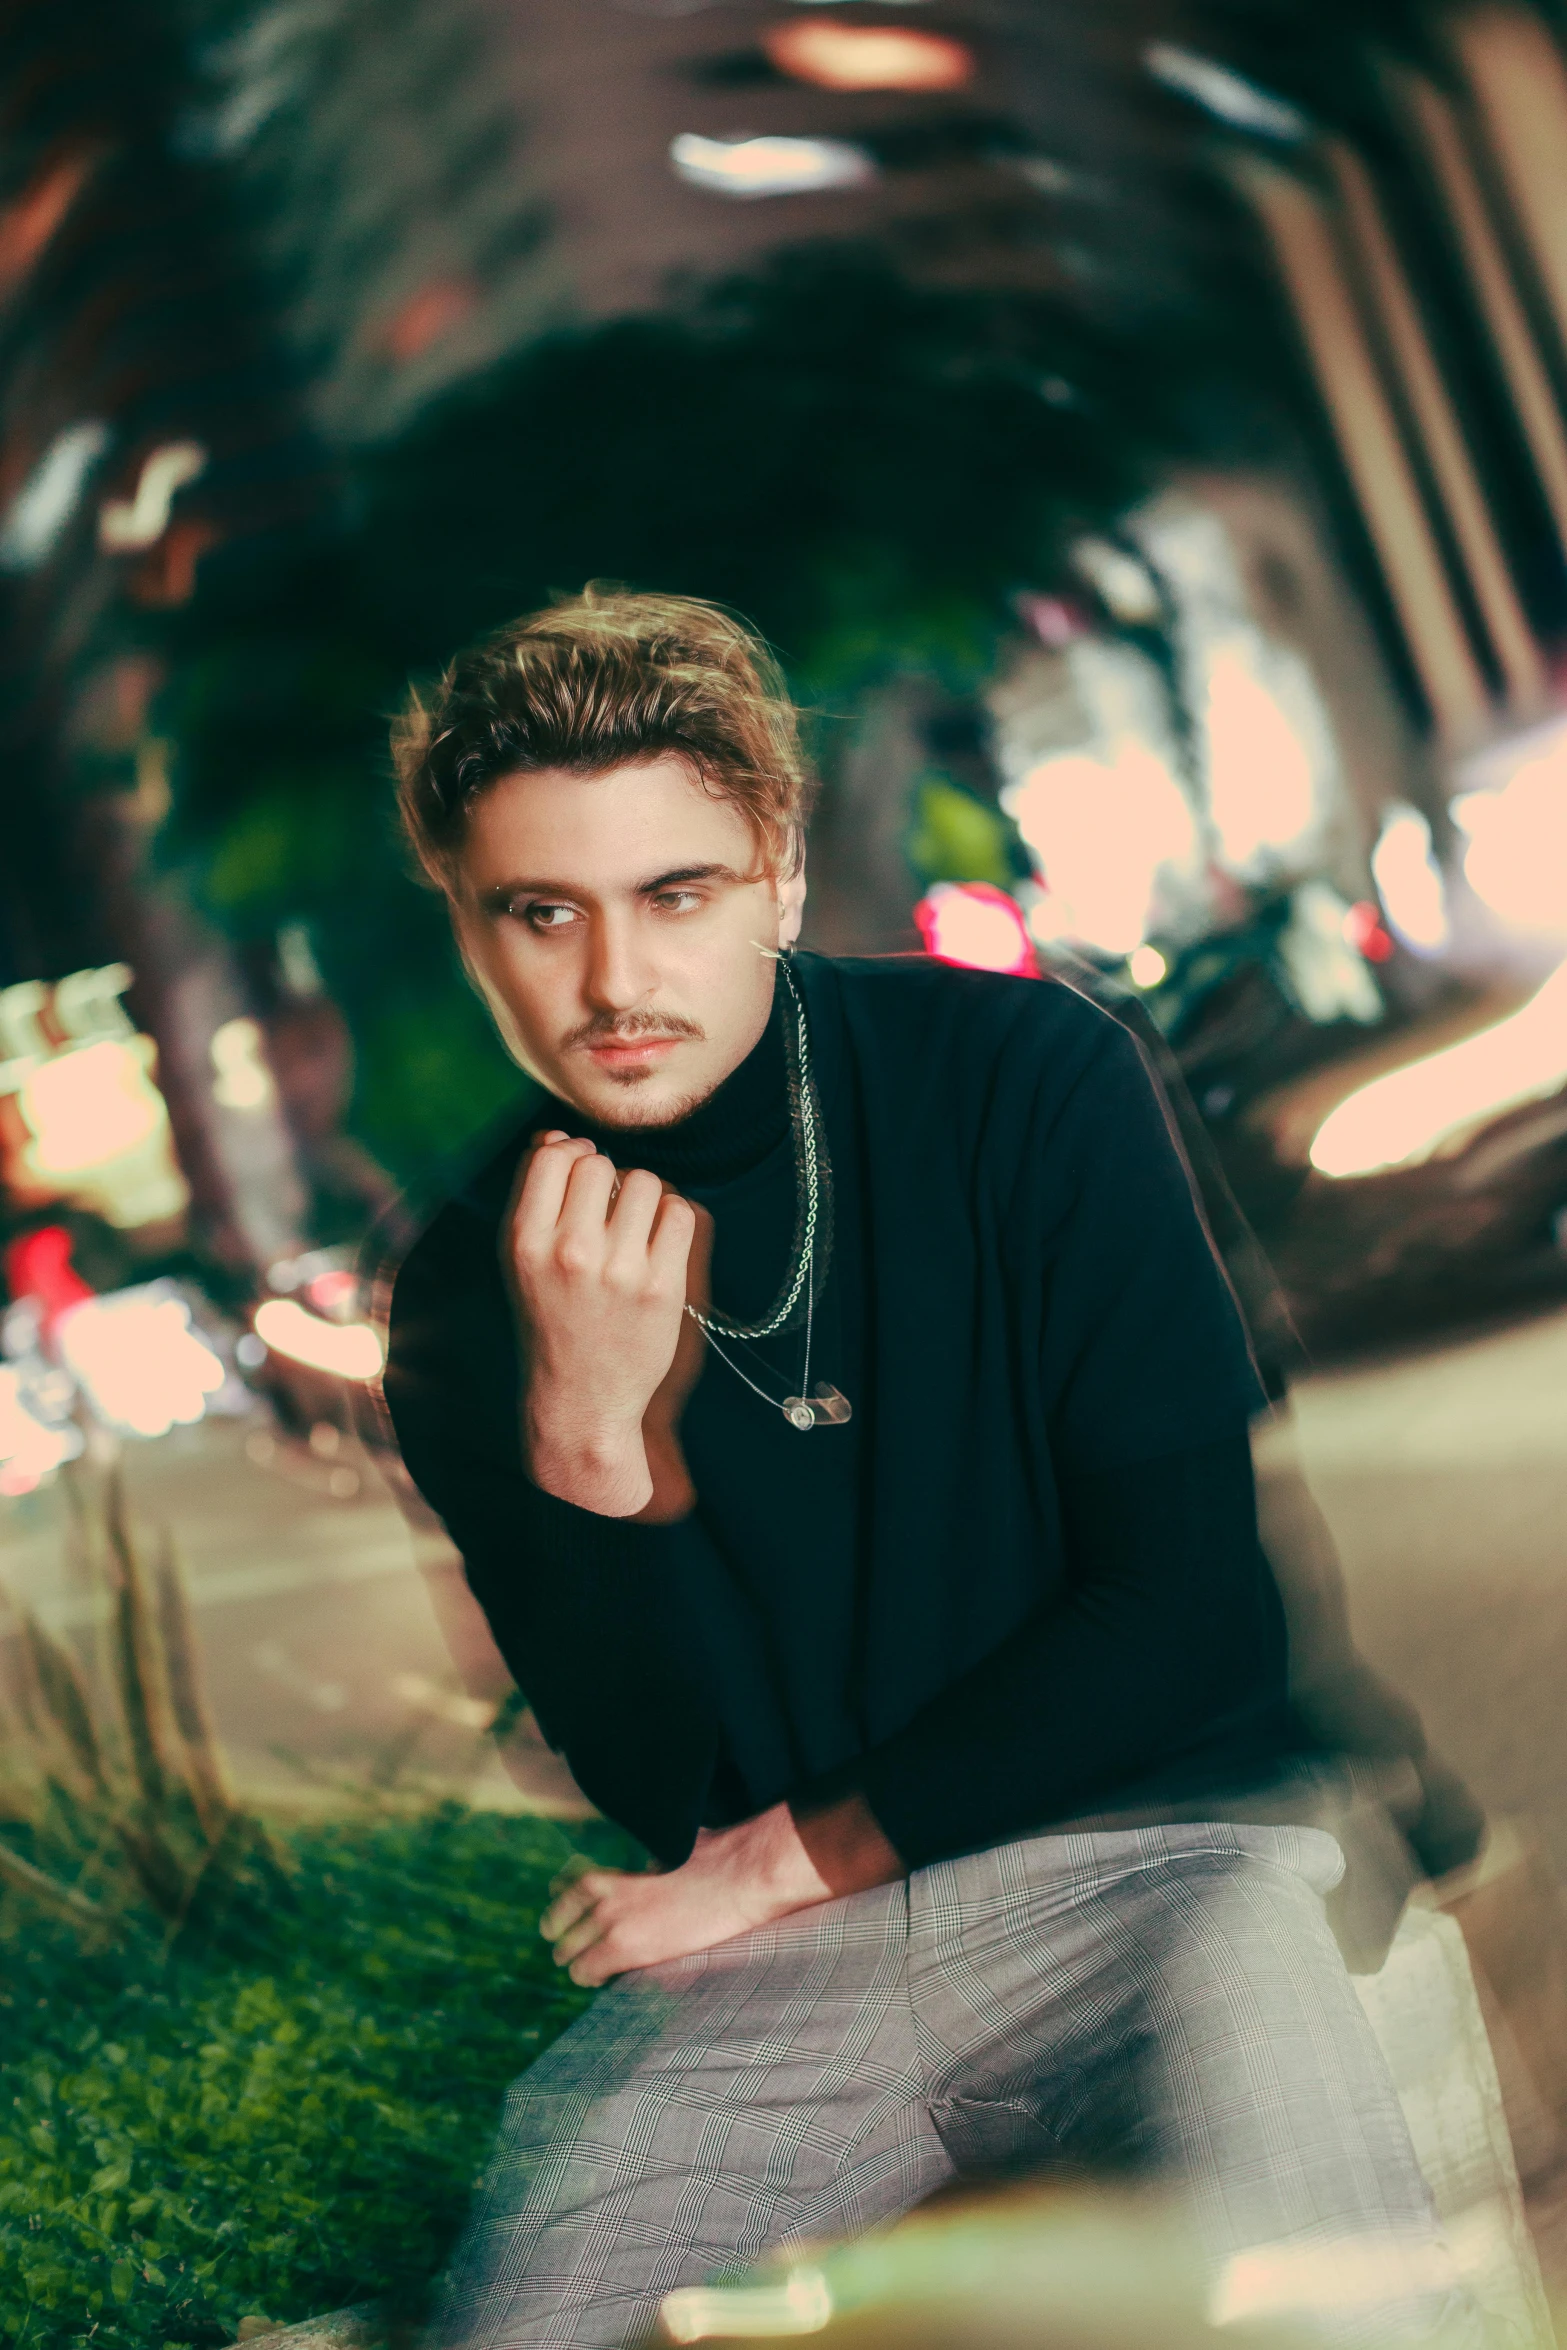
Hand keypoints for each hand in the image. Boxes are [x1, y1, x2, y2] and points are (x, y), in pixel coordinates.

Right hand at [509, 1133, 695, 1516]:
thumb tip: (557, 1137)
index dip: (571, 1154)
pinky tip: (656, 1247)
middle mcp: (570, 1252)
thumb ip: (535, 1199)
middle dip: (607, 1177)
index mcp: (525, 1242)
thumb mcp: (522, 1262)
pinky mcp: (663, 1286)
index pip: (553, 1155)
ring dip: (643, 1198)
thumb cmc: (551, 1321)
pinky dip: (671, 1221)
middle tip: (607, 1211)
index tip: (580, 1178)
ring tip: (632, 1231)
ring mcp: (620, 1270)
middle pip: (599, 1162)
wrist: (582, 1399)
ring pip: (646, 1182)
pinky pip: (679, 1213)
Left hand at [538, 1803, 833, 1985]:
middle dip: (567, 1943)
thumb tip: (646, 1872)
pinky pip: (585, 1972)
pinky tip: (607, 1978)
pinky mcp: (625, 1947)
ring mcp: (610, 1921)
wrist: (737, 1877)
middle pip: (557, 1930)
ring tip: (593, 1969)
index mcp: (608, 1873)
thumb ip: (643, 1868)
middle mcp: (600, 1896)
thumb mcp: (664, 1854)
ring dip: (578, 1963)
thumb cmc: (712, 1861)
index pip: (560, 1898)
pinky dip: (591, 1978)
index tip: (565, 1928)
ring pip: (567, 1955)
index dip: (561, 1916)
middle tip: (579, 1954)